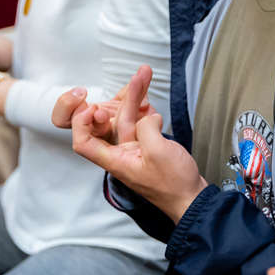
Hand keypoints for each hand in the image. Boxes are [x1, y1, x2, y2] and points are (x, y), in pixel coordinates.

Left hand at [57, 65, 205, 221]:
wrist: (193, 198)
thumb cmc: (174, 183)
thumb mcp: (158, 151)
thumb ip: (145, 128)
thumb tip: (146, 118)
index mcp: (116, 160)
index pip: (84, 143)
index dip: (82, 124)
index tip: (93, 107)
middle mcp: (122, 154)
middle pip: (114, 122)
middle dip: (124, 98)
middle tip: (138, 77)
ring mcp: (136, 150)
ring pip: (131, 118)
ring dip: (136, 98)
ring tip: (144, 76)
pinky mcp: (149, 148)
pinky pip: (143, 125)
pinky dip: (146, 111)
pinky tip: (150, 99)